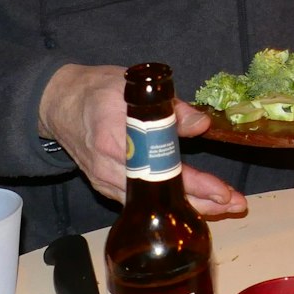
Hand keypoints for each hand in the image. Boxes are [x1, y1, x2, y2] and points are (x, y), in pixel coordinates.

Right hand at [38, 64, 247, 217]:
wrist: (57, 103)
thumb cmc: (96, 90)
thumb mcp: (130, 86)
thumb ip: (169, 105)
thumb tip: (202, 125)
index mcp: (114, 139)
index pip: (163, 169)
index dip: (194, 183)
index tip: (222, 191)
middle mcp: (108, 168)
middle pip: (160, 195)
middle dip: (201, 203)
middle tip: (236, 204)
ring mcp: (105, 181)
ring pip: (152, 204)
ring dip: (189, 207)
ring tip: (224, 207)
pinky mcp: (105, 185)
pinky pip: (140, 202)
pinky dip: (167, 205)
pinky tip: (193, 205)